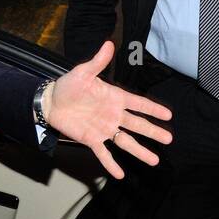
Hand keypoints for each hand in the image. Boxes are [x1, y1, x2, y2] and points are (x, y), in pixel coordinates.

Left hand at [45, 40, 173, 179]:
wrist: (50, 101)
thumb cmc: (68, 85)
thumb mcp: (83, 72)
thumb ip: (98, 62)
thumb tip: (109, 44)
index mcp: (114, 98)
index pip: (138, 104)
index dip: (153, 109)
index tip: (169, 114)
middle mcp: (113, 115)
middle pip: (137, 125)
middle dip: (153, 132)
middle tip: (169, 139)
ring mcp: (104, 128)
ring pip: (126, 142)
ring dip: (139, 151)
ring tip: (154, 160)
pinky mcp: (92, 139)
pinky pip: (104, 153)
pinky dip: (111, 164)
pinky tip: (121, 174)